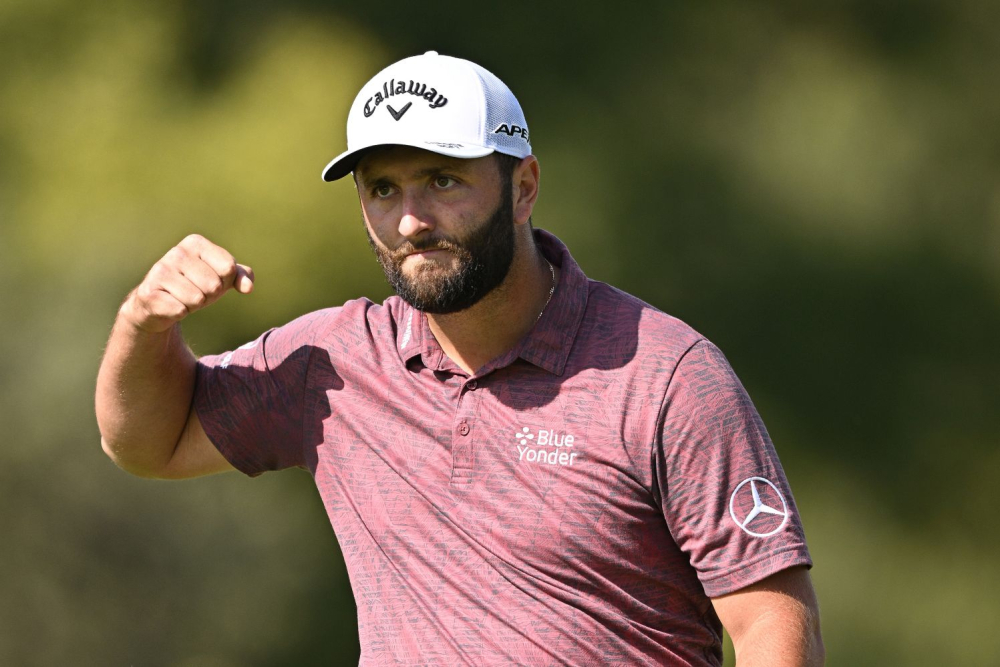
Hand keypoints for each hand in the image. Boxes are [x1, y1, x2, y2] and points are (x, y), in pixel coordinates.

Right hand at [122, 234, 253, 333]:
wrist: (159, 304)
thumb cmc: (195, 285)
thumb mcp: (221, 277)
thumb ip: (241, 276)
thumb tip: (248, 287)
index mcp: (195, 243)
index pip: (228, 267)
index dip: (225, 281)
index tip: (211, 279)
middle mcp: (176, 253)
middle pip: (214, 285)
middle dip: (209, 295)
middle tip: (195, 291)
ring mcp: (160, 271)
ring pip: (197, 299)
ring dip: (194, 305)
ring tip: (182, 298)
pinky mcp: (148, 292)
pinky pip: (180, 310)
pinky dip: (180, 313)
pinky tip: (170, 305)